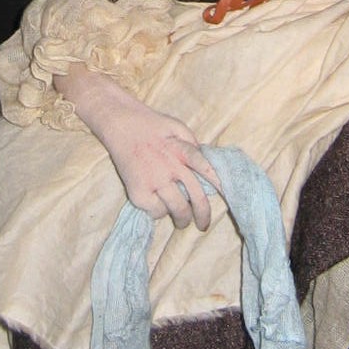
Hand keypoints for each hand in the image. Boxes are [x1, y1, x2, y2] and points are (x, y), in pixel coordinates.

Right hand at [98, 99, 217, 229]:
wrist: (120, 124)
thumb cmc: (151, 124)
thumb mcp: (178, 127)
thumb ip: (192, 145)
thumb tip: (206, 163)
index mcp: (183, 151)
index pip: (208, 171)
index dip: (221, 186)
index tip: (228, 198)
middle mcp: (171, 168)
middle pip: (196, 198)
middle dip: (203, 215)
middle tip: (203, 225)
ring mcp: (155, 181)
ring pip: (178, 210)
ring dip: (182, 219)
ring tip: (182, 221)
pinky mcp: (139, 192)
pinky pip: (156, 211)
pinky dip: (159, 212)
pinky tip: (158, 205)